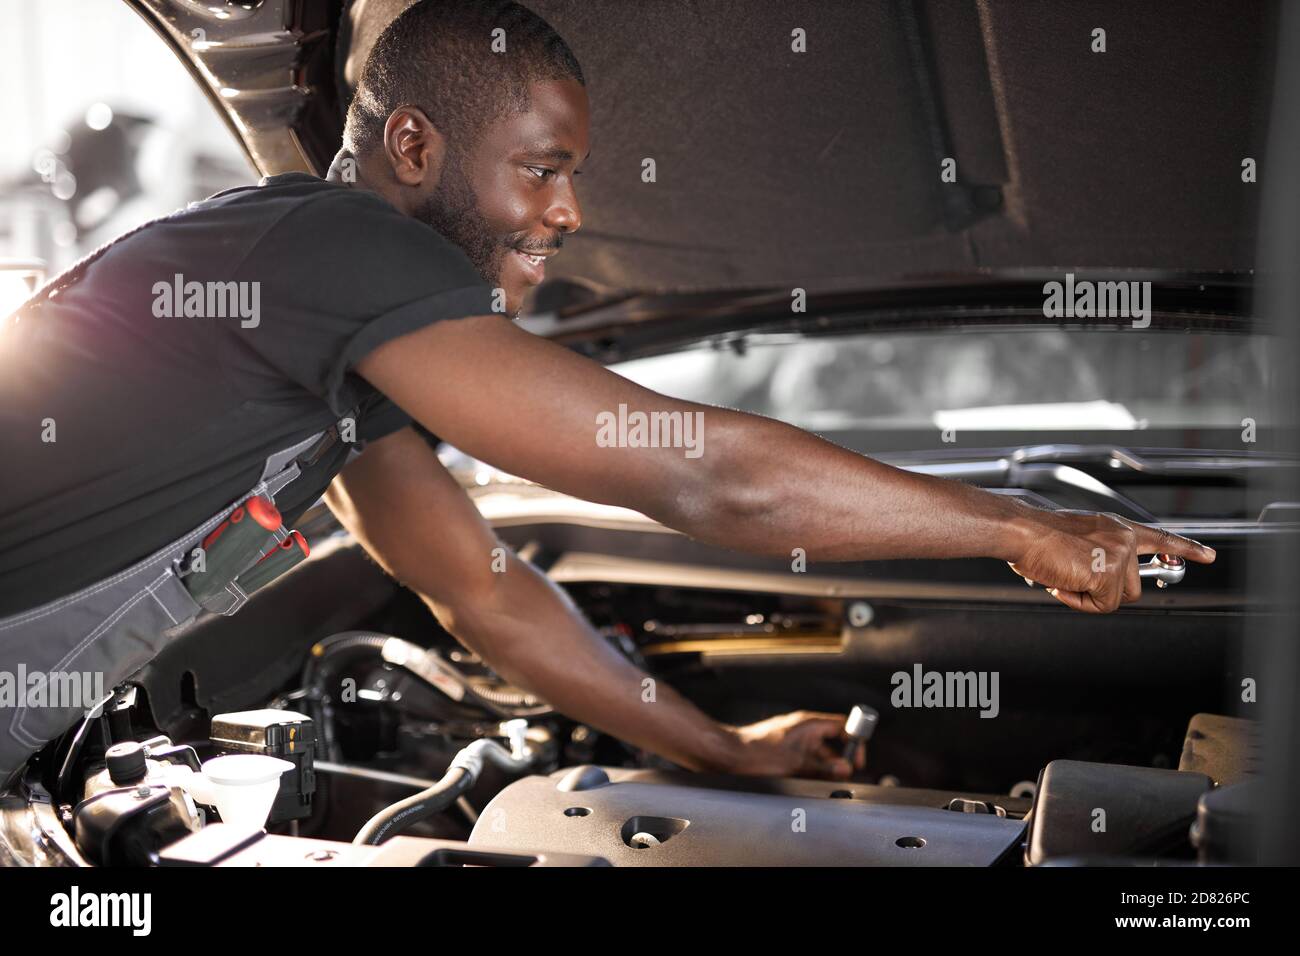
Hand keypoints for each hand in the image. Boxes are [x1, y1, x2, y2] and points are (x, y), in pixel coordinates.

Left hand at [725, 710, 863, 779]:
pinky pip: (806, 758)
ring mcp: (794, 739)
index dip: (854, 741)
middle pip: (833, 741)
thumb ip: (824, 766)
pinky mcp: (786, 749)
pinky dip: (811, 769)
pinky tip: (809, 780)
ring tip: (825, 781)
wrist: (731, 754)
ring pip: (819, 753)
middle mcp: (803, 728)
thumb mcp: (797, 763)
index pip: (843, 725)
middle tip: (843, 775)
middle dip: (840, 759)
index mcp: (809, 723)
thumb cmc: (758, 753)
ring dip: (825, 767)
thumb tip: (845, 768)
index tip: (857, 759)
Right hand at [1005, 508, 1215, 612]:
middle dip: (1105, 592)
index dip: (1186, 549)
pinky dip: (1079, 602)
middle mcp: (1123, 538)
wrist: (1022, 532)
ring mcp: (1118, 555)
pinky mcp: (1108, 573)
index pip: (1159, 538)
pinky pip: (1101, 606)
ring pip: (1116, 598)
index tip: (1208, 556)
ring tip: (1065, 577)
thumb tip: (1094, 582)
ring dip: (1088, 596)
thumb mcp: (1077, 540)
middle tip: (1076, 580)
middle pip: (1133, 586)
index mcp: (1115, 527)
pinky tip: (1063, 583)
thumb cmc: (1037, 537)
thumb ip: (1096, 555)